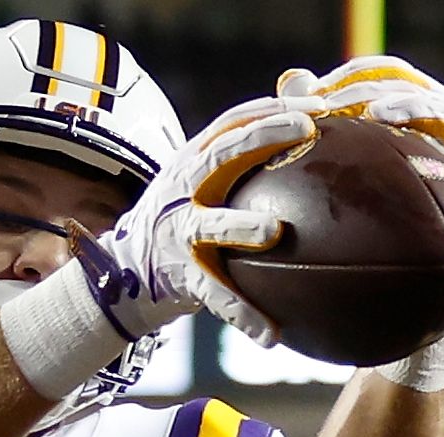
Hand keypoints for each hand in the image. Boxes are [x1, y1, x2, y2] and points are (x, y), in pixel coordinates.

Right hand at [102, 93, 315, 347]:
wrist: (126, 272)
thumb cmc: (186, 215)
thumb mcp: (207, 175)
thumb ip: (252, 142)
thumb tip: (310, 93)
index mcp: (196, 159)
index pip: (234, 120)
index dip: (273, 106)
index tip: (317, 103)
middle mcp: (184, 188)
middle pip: (221, 153)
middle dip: (260, 137)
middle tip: (303, 130)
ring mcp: (180, 232)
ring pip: (210, 226)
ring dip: (240, 226)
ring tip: (274, 233)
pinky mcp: (182, 277)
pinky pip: (215, 296)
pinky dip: (242, 315)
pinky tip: (271, 335)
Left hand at [277, 55, 443, 216]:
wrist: (412, 266)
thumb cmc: (372, 208)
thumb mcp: (344, 163)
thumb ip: (327, 118)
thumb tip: (293, 79)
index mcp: (417, 105)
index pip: (389, 75)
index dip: (354, 75)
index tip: (317, 93)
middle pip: (415, 88)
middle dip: (373, 92)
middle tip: (334, 105)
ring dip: (415, 109)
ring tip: (379, 116)